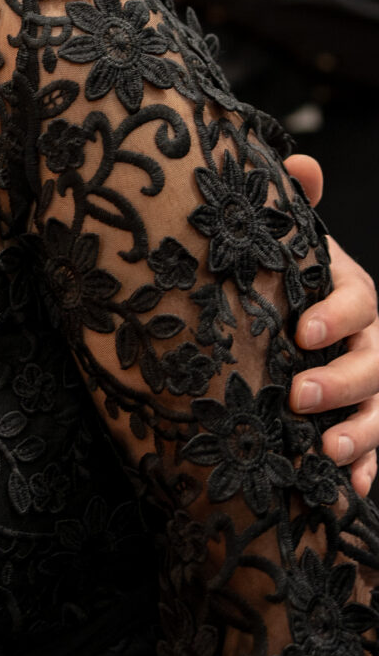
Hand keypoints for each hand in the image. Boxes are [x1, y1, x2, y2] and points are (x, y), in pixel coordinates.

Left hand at [288, 152, 378, 497]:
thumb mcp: (287, 242)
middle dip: (343, 381)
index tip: (304, 330)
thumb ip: (294, 207)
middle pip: (374, 361)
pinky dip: (370, 469)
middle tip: (300, 396)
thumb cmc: (285, 275)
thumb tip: (301, 163)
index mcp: (349, 291)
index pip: (357, 300)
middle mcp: (370, 338)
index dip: (336, 314)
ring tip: (328, 451)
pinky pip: (378, 448)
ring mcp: (372, 382)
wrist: (289, 314)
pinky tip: (355, 491)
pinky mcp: (364, 419)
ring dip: (362, 432)